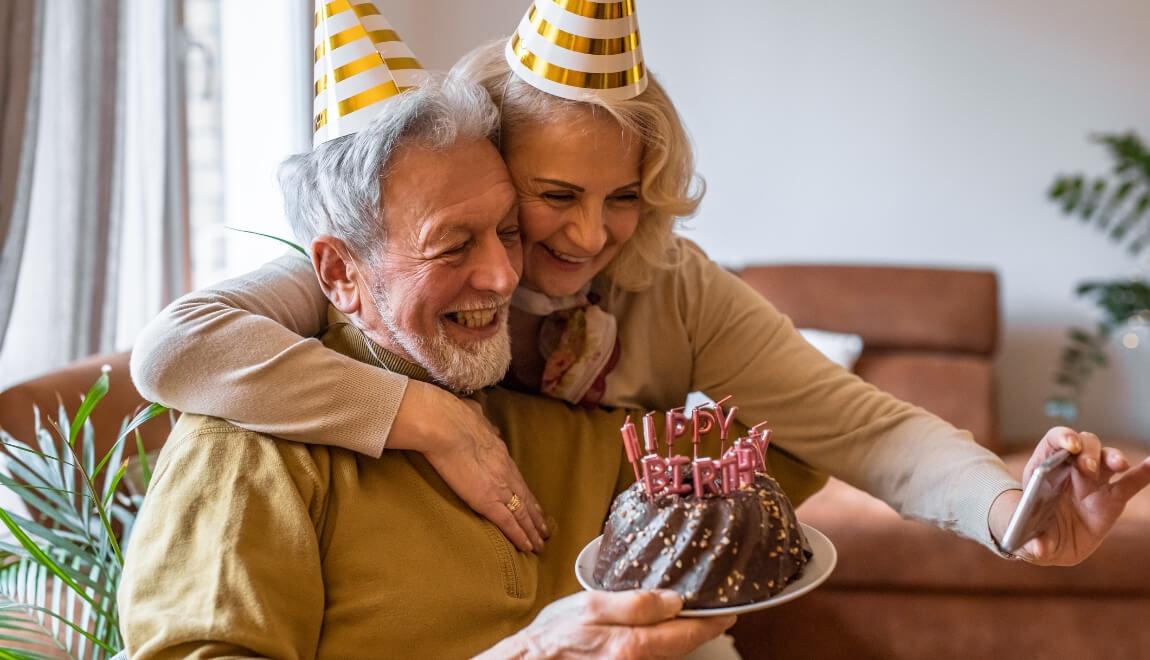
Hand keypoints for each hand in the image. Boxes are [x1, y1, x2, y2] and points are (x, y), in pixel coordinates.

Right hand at [391, 380, 547, 552]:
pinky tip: (528, 547)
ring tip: (540, 543)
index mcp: (501, 454)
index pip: (518, 481)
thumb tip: (485, 425)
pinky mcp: (488, 502)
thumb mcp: (476, 417)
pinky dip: (520, 536)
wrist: (446, 428)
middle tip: (544, 531)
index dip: (527, 495)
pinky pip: (509, 523)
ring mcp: (500, 489)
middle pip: (526, 499)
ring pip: (522, 514)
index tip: (534, 506)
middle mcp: (506, 473)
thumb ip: (483, 425)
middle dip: (535, 516)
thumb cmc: (454, 418)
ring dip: (532, 530)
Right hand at [479, 590, 735, 658]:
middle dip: (698, 629)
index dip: (713, 622)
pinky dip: (660, 648)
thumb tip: (675, 600)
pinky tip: (657, 633)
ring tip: (688, 616)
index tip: (730, 611)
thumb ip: (633, 604)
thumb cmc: (553, 637)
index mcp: (633, 647)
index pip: (688, 635)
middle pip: (682, 648)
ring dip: (679, 638)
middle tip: (713, 608)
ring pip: (668, 656)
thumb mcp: (589, 608)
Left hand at [990, 427, 1149, 564]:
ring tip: (1118, 465)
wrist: (1050, 543)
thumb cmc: (1030, 528)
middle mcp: (1071, 468)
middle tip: (1088, 468)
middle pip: (1084, 445)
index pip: (1055, 441)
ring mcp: (1093, 482)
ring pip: (1106, 458)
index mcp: (1045, 467)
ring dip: (1113, 457)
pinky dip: (1143, 473)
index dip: (1063, 438)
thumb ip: (1029, 539)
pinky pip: (1130, 483)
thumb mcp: (1022, 532)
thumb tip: (1038, 549)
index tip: (1070, 446)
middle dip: (1088, 452)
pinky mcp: (1112, 499)